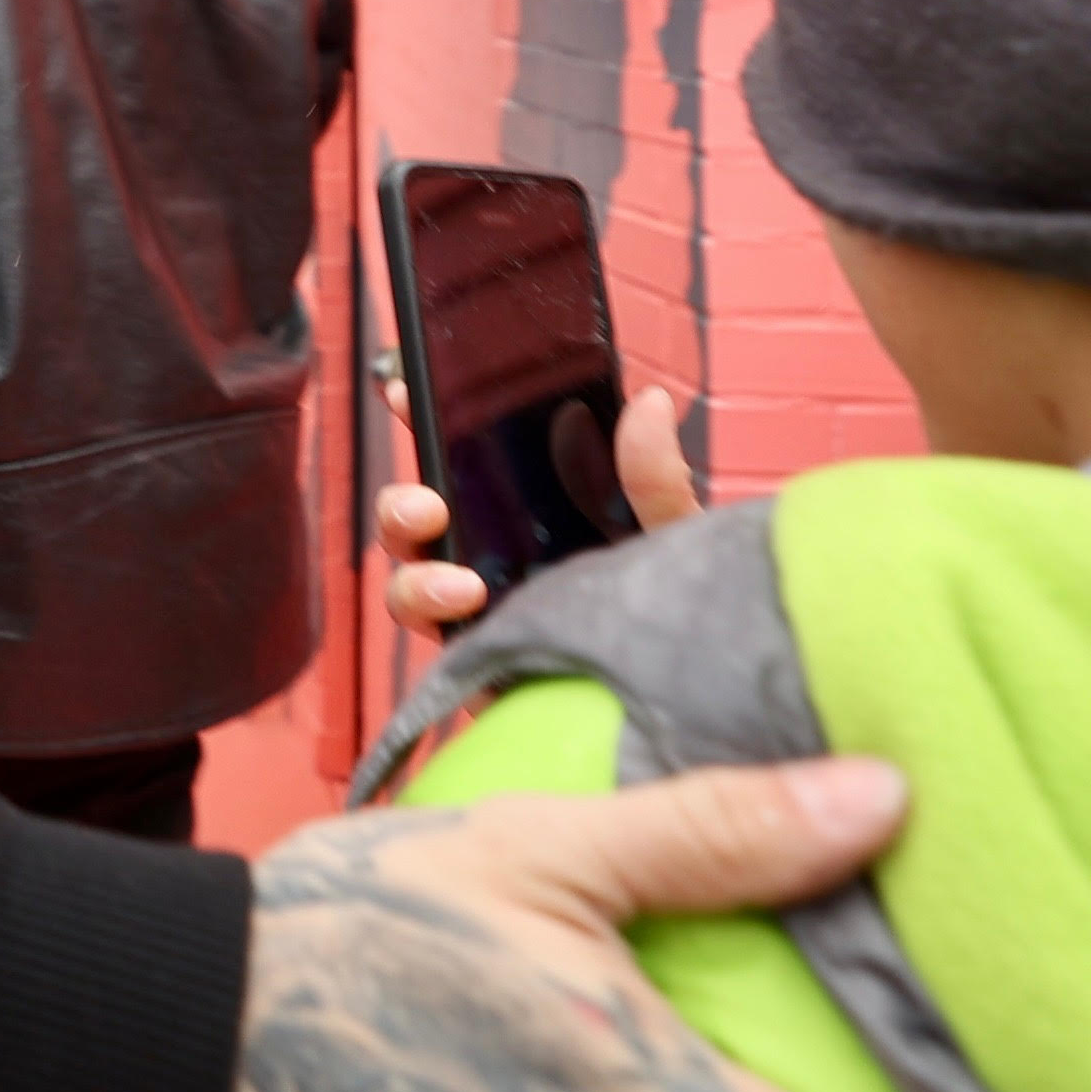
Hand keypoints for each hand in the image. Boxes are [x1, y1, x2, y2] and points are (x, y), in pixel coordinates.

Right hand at [377, 379, 702, 642]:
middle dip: (401, 508)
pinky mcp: (482, 674)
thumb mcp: (671, 537)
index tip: (401, 393)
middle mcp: (488, 562)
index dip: (421, 424)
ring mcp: (479, 618)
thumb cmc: (674, 613)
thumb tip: (651, 401)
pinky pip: (440, 656)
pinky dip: (444, 638)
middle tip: (428, 508)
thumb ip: (656, 478)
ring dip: (416, 581)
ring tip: (462, 589)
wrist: (688, 698)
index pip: (457, 463)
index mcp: (523, 517)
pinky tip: (473, 628)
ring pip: (409, 591)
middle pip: (415, 527)